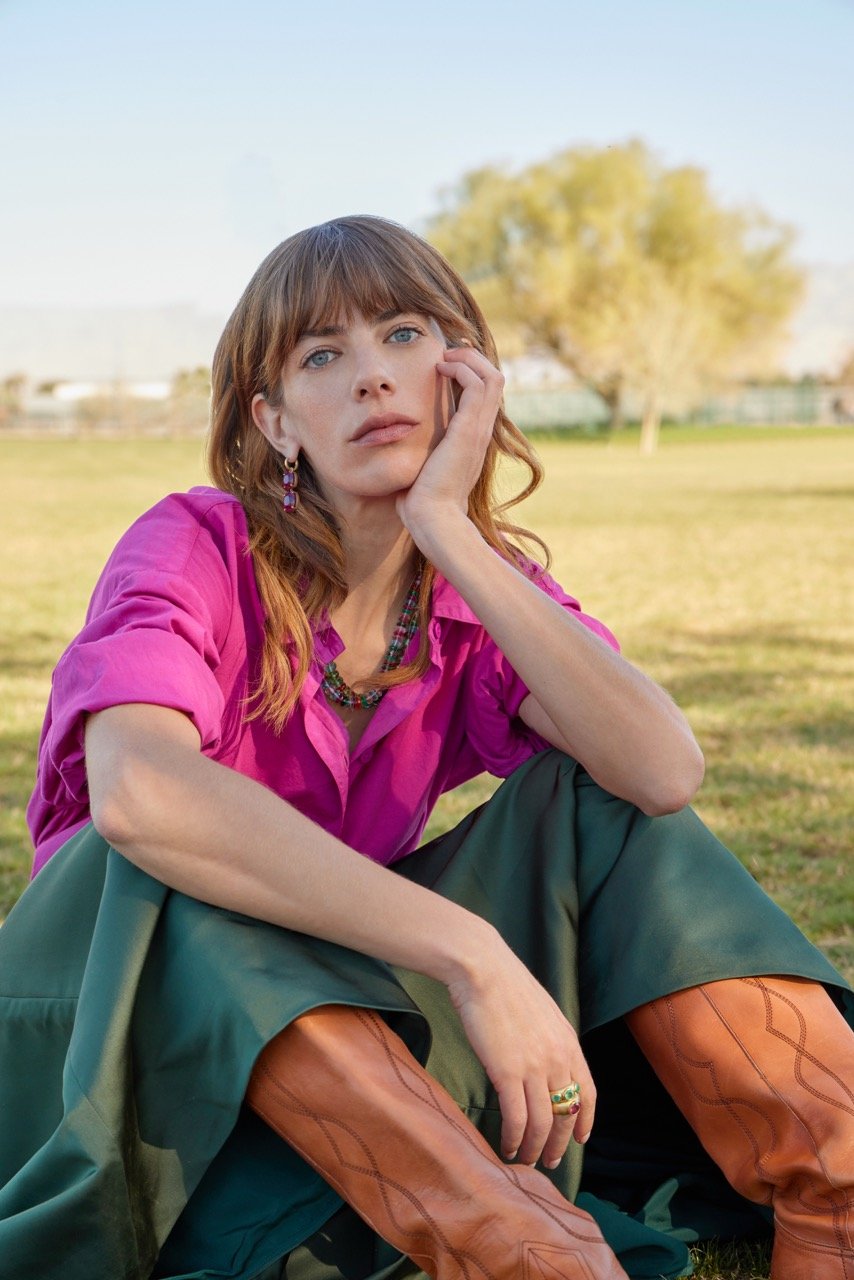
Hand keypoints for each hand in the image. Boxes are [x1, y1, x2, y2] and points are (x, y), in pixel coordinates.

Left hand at [396, 346, 503, 536]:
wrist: (433, 518)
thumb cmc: (421, 501)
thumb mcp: (422, 469)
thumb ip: (419, 454)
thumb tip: (398, 448)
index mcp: (472, 440)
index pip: (484, 396)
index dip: (469, 374)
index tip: (444, 363)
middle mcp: (481, 432)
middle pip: (494, 380)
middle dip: (472, 359)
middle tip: (445, 355)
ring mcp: (479, 430)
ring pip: (492, 376)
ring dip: (468, 359)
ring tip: (444, 357)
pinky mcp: (470, 430)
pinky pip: (479, 384)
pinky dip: (463, 368)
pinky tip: (440, 368)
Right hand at [445, 930, 595, 1168]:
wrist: (484, 970)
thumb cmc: (506, 986)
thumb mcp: (543, 1013)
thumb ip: (550, 1041)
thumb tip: (545, 1065)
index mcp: (569, 1043)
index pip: (588, 1093)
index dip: (585, 1120)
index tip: (580, 1138)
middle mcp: (558, 1058)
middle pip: (566, 1113)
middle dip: (560, 1143)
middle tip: (550, 1161)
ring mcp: (534, 1067)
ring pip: (543, 1123)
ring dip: (536, 1148)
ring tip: (526, 1160)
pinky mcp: (507, 1072)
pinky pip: (516, 1118)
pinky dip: (514, 1139)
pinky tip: (507, 1146)